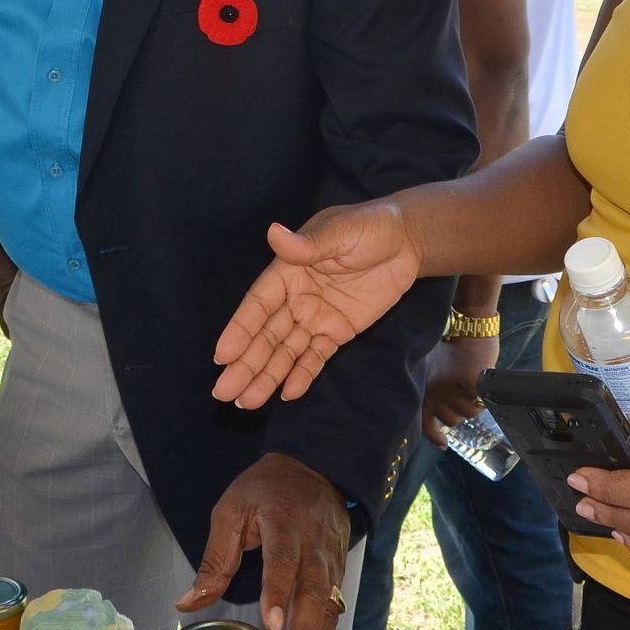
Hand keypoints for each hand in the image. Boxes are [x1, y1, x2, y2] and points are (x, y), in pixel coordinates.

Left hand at [179, 453, 348, 629]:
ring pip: (328, 608)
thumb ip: (214, 559)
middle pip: (312, 593)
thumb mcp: (231, 510)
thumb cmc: (266, 490)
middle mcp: (313, 546)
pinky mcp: (338, 574)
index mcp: (283, 524)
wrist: (315, 468)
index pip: (283, 561)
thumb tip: (187, 602)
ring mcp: (330, 561)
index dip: (278, 593)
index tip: (271, 625)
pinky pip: (334, 611)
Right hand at [213, 204, 421, 408]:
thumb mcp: (341, 231)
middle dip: (246, 364)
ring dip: (266, 376)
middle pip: (266, 335)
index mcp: (288, 271)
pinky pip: (316, 357)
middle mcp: (295, 298)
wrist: (407, 241)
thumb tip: (274, 233)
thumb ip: (309, 243)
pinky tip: (287, 394)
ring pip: (286, 351)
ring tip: (245, 403)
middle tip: (224, 392)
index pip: (259, 304)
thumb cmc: (370, 227)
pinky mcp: (338, 331)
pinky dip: (302, 374)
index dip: (240, 329)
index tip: (222, 355)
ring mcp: (316, 317)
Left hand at [420, 335, 498, 447]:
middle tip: (464, 397)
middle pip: (451, 420)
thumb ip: (433, 388)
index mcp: (423, 387)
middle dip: (460, 413)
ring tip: (472, 386)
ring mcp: (450, 388)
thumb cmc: (453, 348)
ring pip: (467, 414)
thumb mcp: (434, 368)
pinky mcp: (468, 385)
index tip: (443, 443)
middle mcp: (434, 390)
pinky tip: (479, 383)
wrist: (470, 329)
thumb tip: (438, 413)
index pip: (424, 420)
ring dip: (473, 405)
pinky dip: (482, 397)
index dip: (434, 435)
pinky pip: (478, 403)